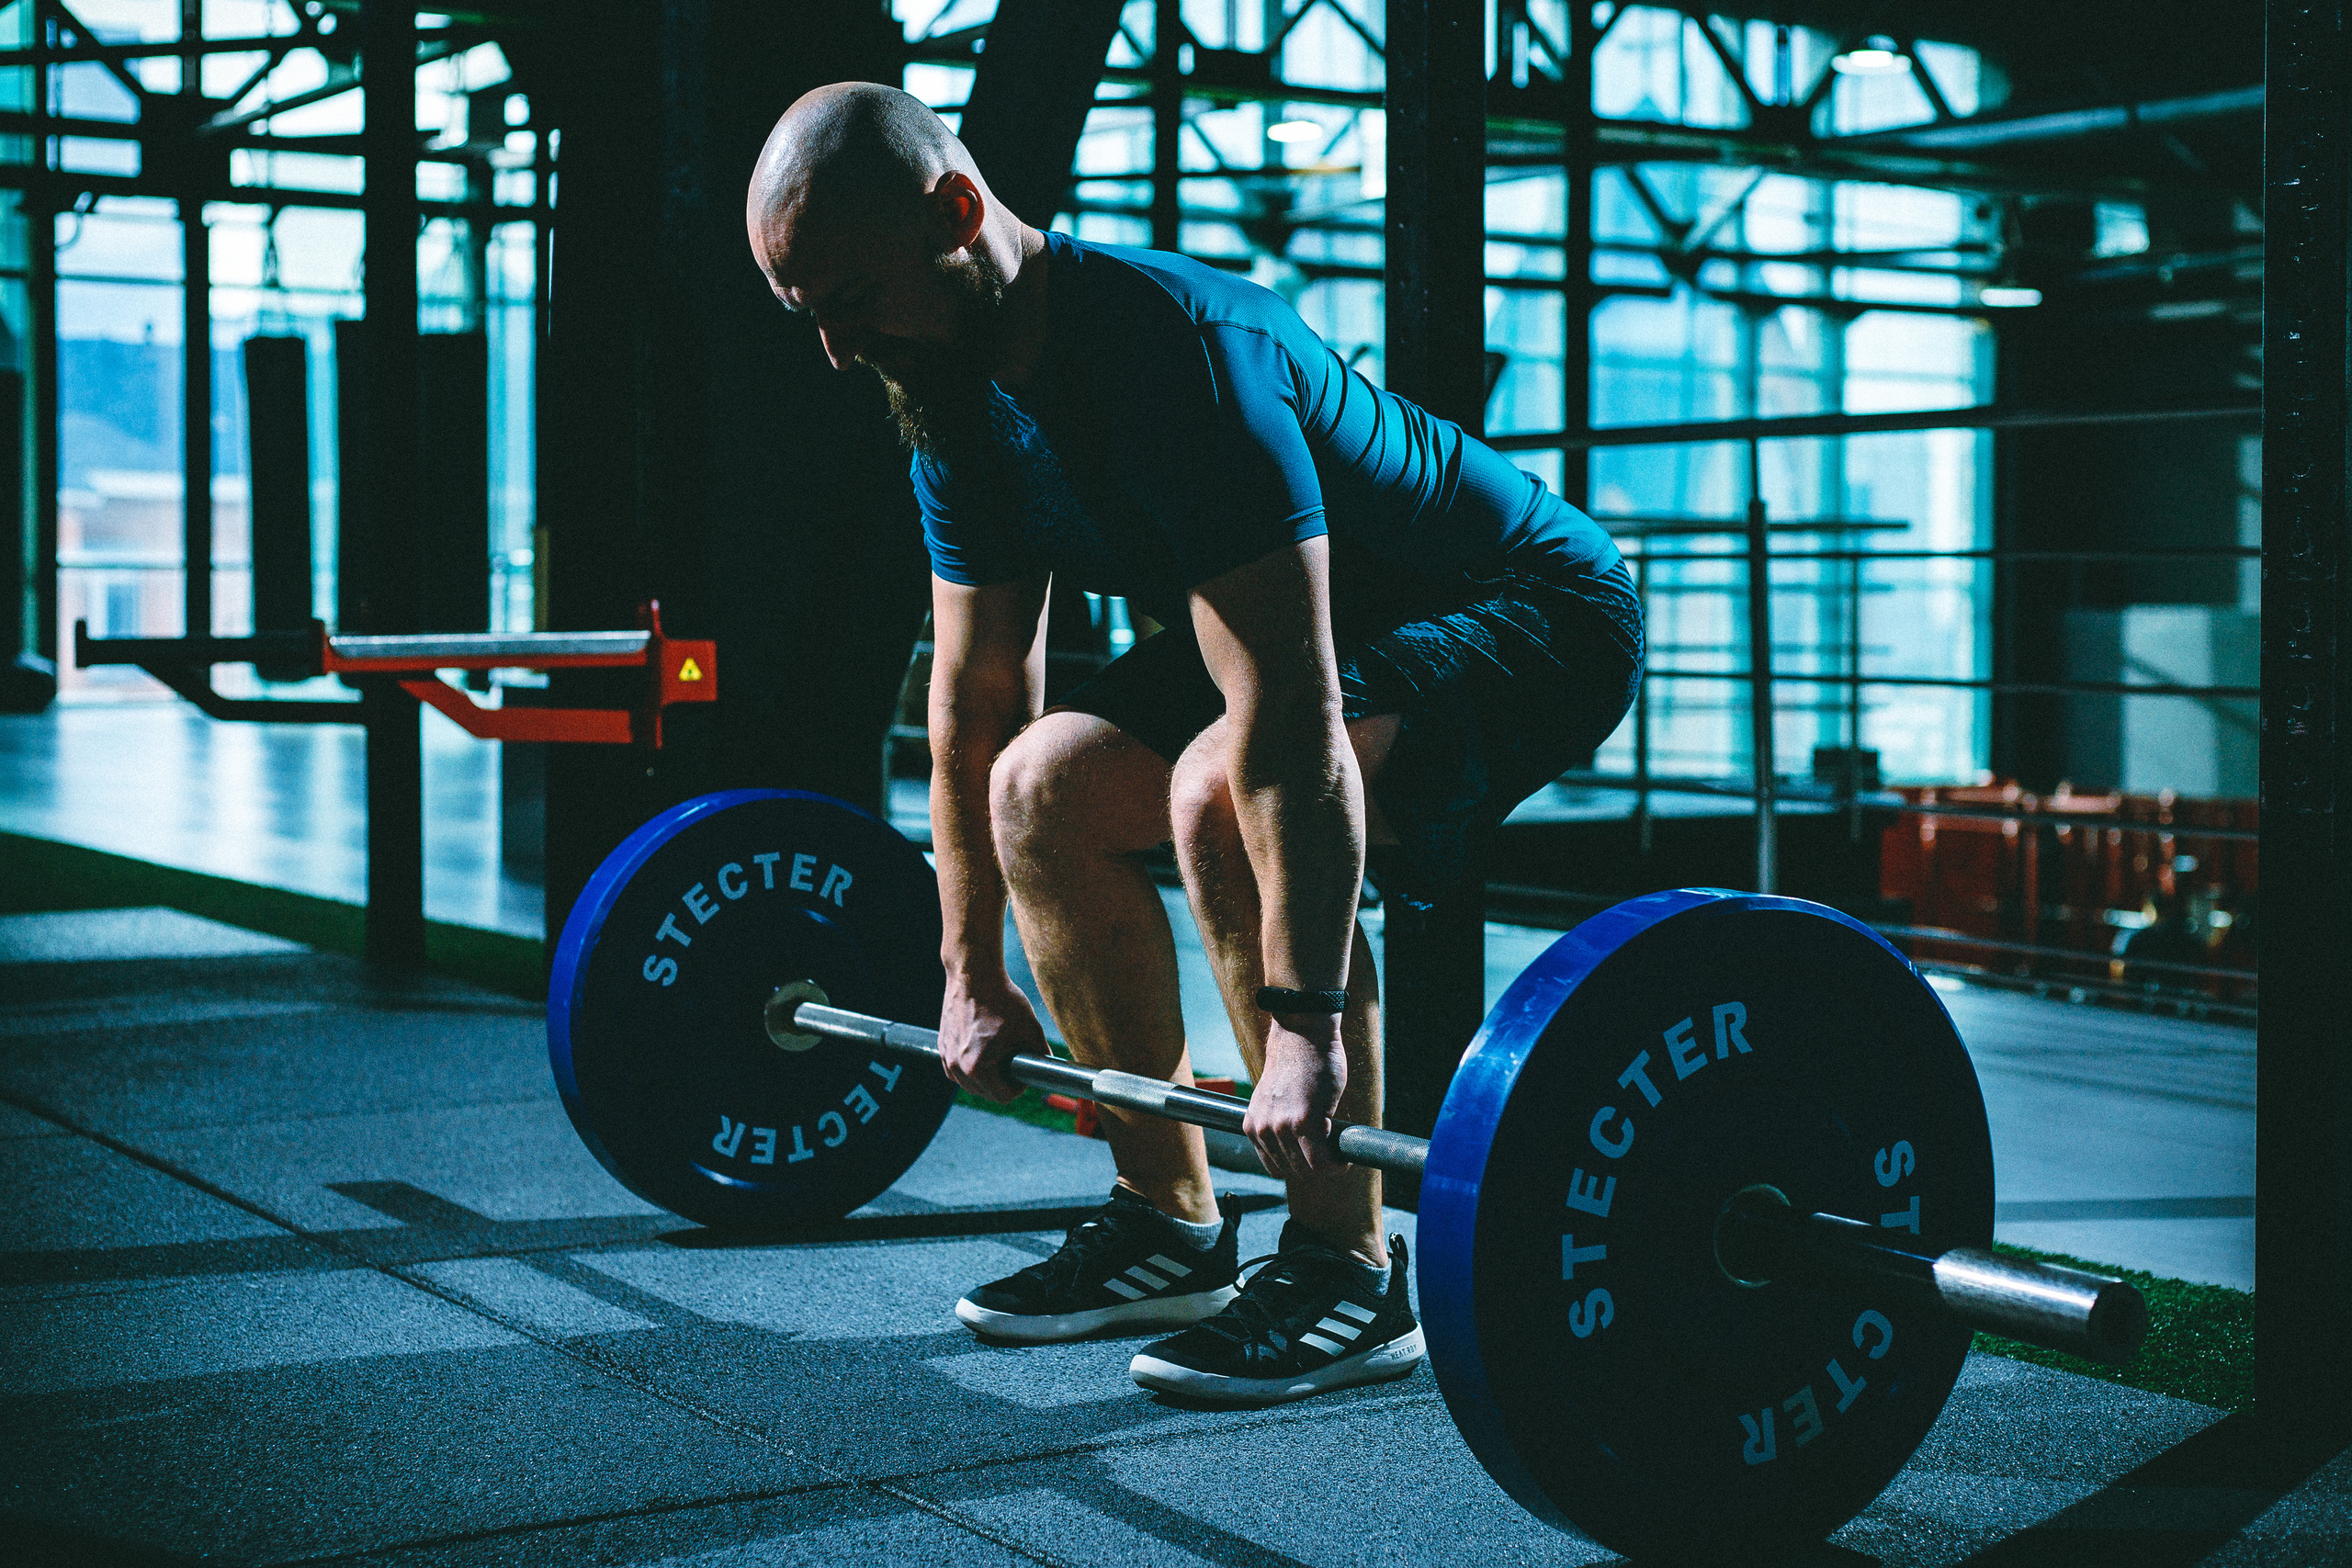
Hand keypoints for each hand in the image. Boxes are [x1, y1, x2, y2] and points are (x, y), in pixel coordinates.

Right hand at [938, 971, 1047, 1101]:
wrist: (973, 975)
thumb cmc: (1002, 999)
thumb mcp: (1031, 1028)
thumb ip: (1041, 1053)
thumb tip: (1048, 1068)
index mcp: (978, 1067)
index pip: (1002, 1097)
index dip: (1019, 1087)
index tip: (1024, 1071)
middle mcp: (957, 1067)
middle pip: (985, 1093)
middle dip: (1002, 1082)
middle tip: (1013, 1062)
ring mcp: (946, 1057)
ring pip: (969, 1083)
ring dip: (985, 1077)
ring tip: (998, 1055)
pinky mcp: (941, 1046)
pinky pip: (956, 1070)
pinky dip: (969, 1067)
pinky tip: (982, 1050)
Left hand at [1243, 1017, 1348, 1178]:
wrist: (1302, 1033)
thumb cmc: (1296, 1061)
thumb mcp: (1276, 1099)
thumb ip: (1281, 1122)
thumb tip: (1301, 1146)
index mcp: (1253, 1125)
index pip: (1275, 1167)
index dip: (1298, 1166)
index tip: (1314, 1159)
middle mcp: (1264, 1130)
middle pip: (1293, 1171)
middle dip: (1315, 1168)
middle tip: (1333, 1156)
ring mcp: (1283, 1128)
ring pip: (1309, 1170)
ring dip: (1328, 1167)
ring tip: (1339, 1156)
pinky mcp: (1306, 1123)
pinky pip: (1323, 1162)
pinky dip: (1336, 1165)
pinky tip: (1344, 1157)